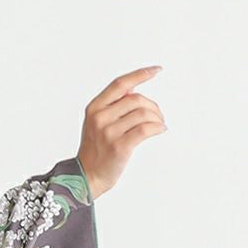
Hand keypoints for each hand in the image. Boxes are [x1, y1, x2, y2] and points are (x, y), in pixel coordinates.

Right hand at [77, 66, 166, 200]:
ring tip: (159, 125)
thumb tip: (133, 87)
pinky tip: (160, 130)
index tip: (156, 70)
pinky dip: (158, 128)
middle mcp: (99, 118)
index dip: (140, 74)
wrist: (87, 177)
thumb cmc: (96, 150)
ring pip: (143, 114)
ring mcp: (108, 132)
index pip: (120, 84)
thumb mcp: (97, 123)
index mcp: (94, 108)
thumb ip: (112, 105)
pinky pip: (146, 129)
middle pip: (136, 99)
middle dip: (153, 106)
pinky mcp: (119, 146)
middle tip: (158, 116)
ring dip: (157, 118)